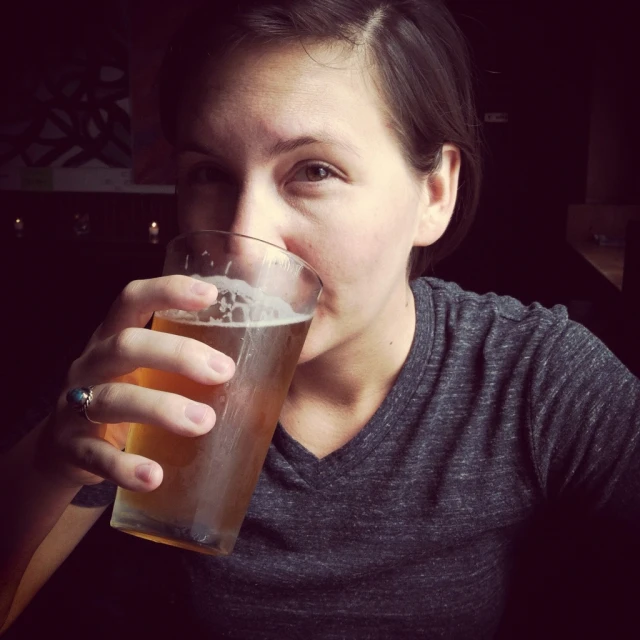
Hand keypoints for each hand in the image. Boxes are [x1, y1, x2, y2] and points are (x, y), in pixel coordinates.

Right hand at [35, 276, 234, 491]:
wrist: (69, 450)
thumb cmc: (130, 397)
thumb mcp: (150, 373)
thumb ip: (191, 367)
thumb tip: (276, 369)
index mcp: (114, 337)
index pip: (133, 299)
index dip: (168, 290)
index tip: (212, 294)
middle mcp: (92, 363)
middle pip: (127, 345)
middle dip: (177, 354)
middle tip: (224, 372)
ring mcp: (76, 405)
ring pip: (113, 398)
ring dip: (161, 409)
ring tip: (204, 422)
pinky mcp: (71, 448)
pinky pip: (95, 456)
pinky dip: (125, 466)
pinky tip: (155, 476)